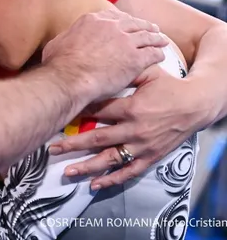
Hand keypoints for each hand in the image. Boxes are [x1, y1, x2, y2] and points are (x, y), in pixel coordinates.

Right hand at [42, 10, 166, 104]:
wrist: (70, 77)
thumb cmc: (59, 64)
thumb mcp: (58, 43)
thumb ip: (67, 38)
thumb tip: (63, 41)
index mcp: (92, 20)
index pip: (113, 16)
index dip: (123, 20)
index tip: (127, 23)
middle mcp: (111, 26)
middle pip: (133, 23)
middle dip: (143, 25)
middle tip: (151, 29)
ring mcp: (125, 41)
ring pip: (147, 35)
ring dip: (156, 37)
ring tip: (162, 40)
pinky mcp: (136, 58)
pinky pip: (153, 53)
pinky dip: (158, 53)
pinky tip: (161, 56)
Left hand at [49, 65, 206, 188]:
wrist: (195, 105)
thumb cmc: (169, 86)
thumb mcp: (148, 73)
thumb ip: (125, 70)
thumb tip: (100, 64)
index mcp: (132, 107)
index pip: (98, 111)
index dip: (78, 112)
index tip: (60, 113)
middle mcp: (135, 129)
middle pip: (98, 138)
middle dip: (73, 144)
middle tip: (53, 148)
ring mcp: (142, 146)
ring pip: (111, 159)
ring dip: (88, 166)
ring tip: (68, 171)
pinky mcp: (150, 156)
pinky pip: (129, 171)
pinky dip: (112, 179)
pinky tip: (95, 184)